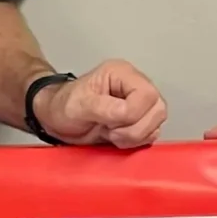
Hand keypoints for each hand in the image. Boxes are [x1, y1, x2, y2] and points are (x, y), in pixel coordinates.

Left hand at [38, 60, 166, 149]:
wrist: (58, 121)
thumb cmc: (64, 106)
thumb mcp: (78, 105)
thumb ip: (102, 107)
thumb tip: (125, 112)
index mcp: (123, 74)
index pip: (147, 95)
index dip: (131, 114)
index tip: (109, 121)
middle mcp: (136, 86)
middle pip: (158, 109)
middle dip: (133, 128)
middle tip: (109, 129)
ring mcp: (141, 105)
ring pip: (157, 124)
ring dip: (134, 137)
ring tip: (110, 133)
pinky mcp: (141, 121)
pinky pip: (151, 135)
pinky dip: (135, 143)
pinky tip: (116, 138)